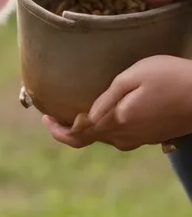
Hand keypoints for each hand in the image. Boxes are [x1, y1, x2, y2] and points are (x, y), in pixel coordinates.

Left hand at [43, 56, 191, 150]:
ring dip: (89, 129)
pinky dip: (108, 128)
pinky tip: (109, 116)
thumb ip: (107, 98)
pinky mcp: (153, 137)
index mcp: (116, 123)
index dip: (57, 131)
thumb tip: (85, 116)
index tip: (45, 118)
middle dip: (69, 130)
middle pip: (89, 139)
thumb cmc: (170, 77)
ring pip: (106, 138)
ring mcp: (140, 140)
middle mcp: (125, 137)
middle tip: (55, 116)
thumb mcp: (134, 76)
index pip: (77, 136)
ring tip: (79, 114)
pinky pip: (123, 136)